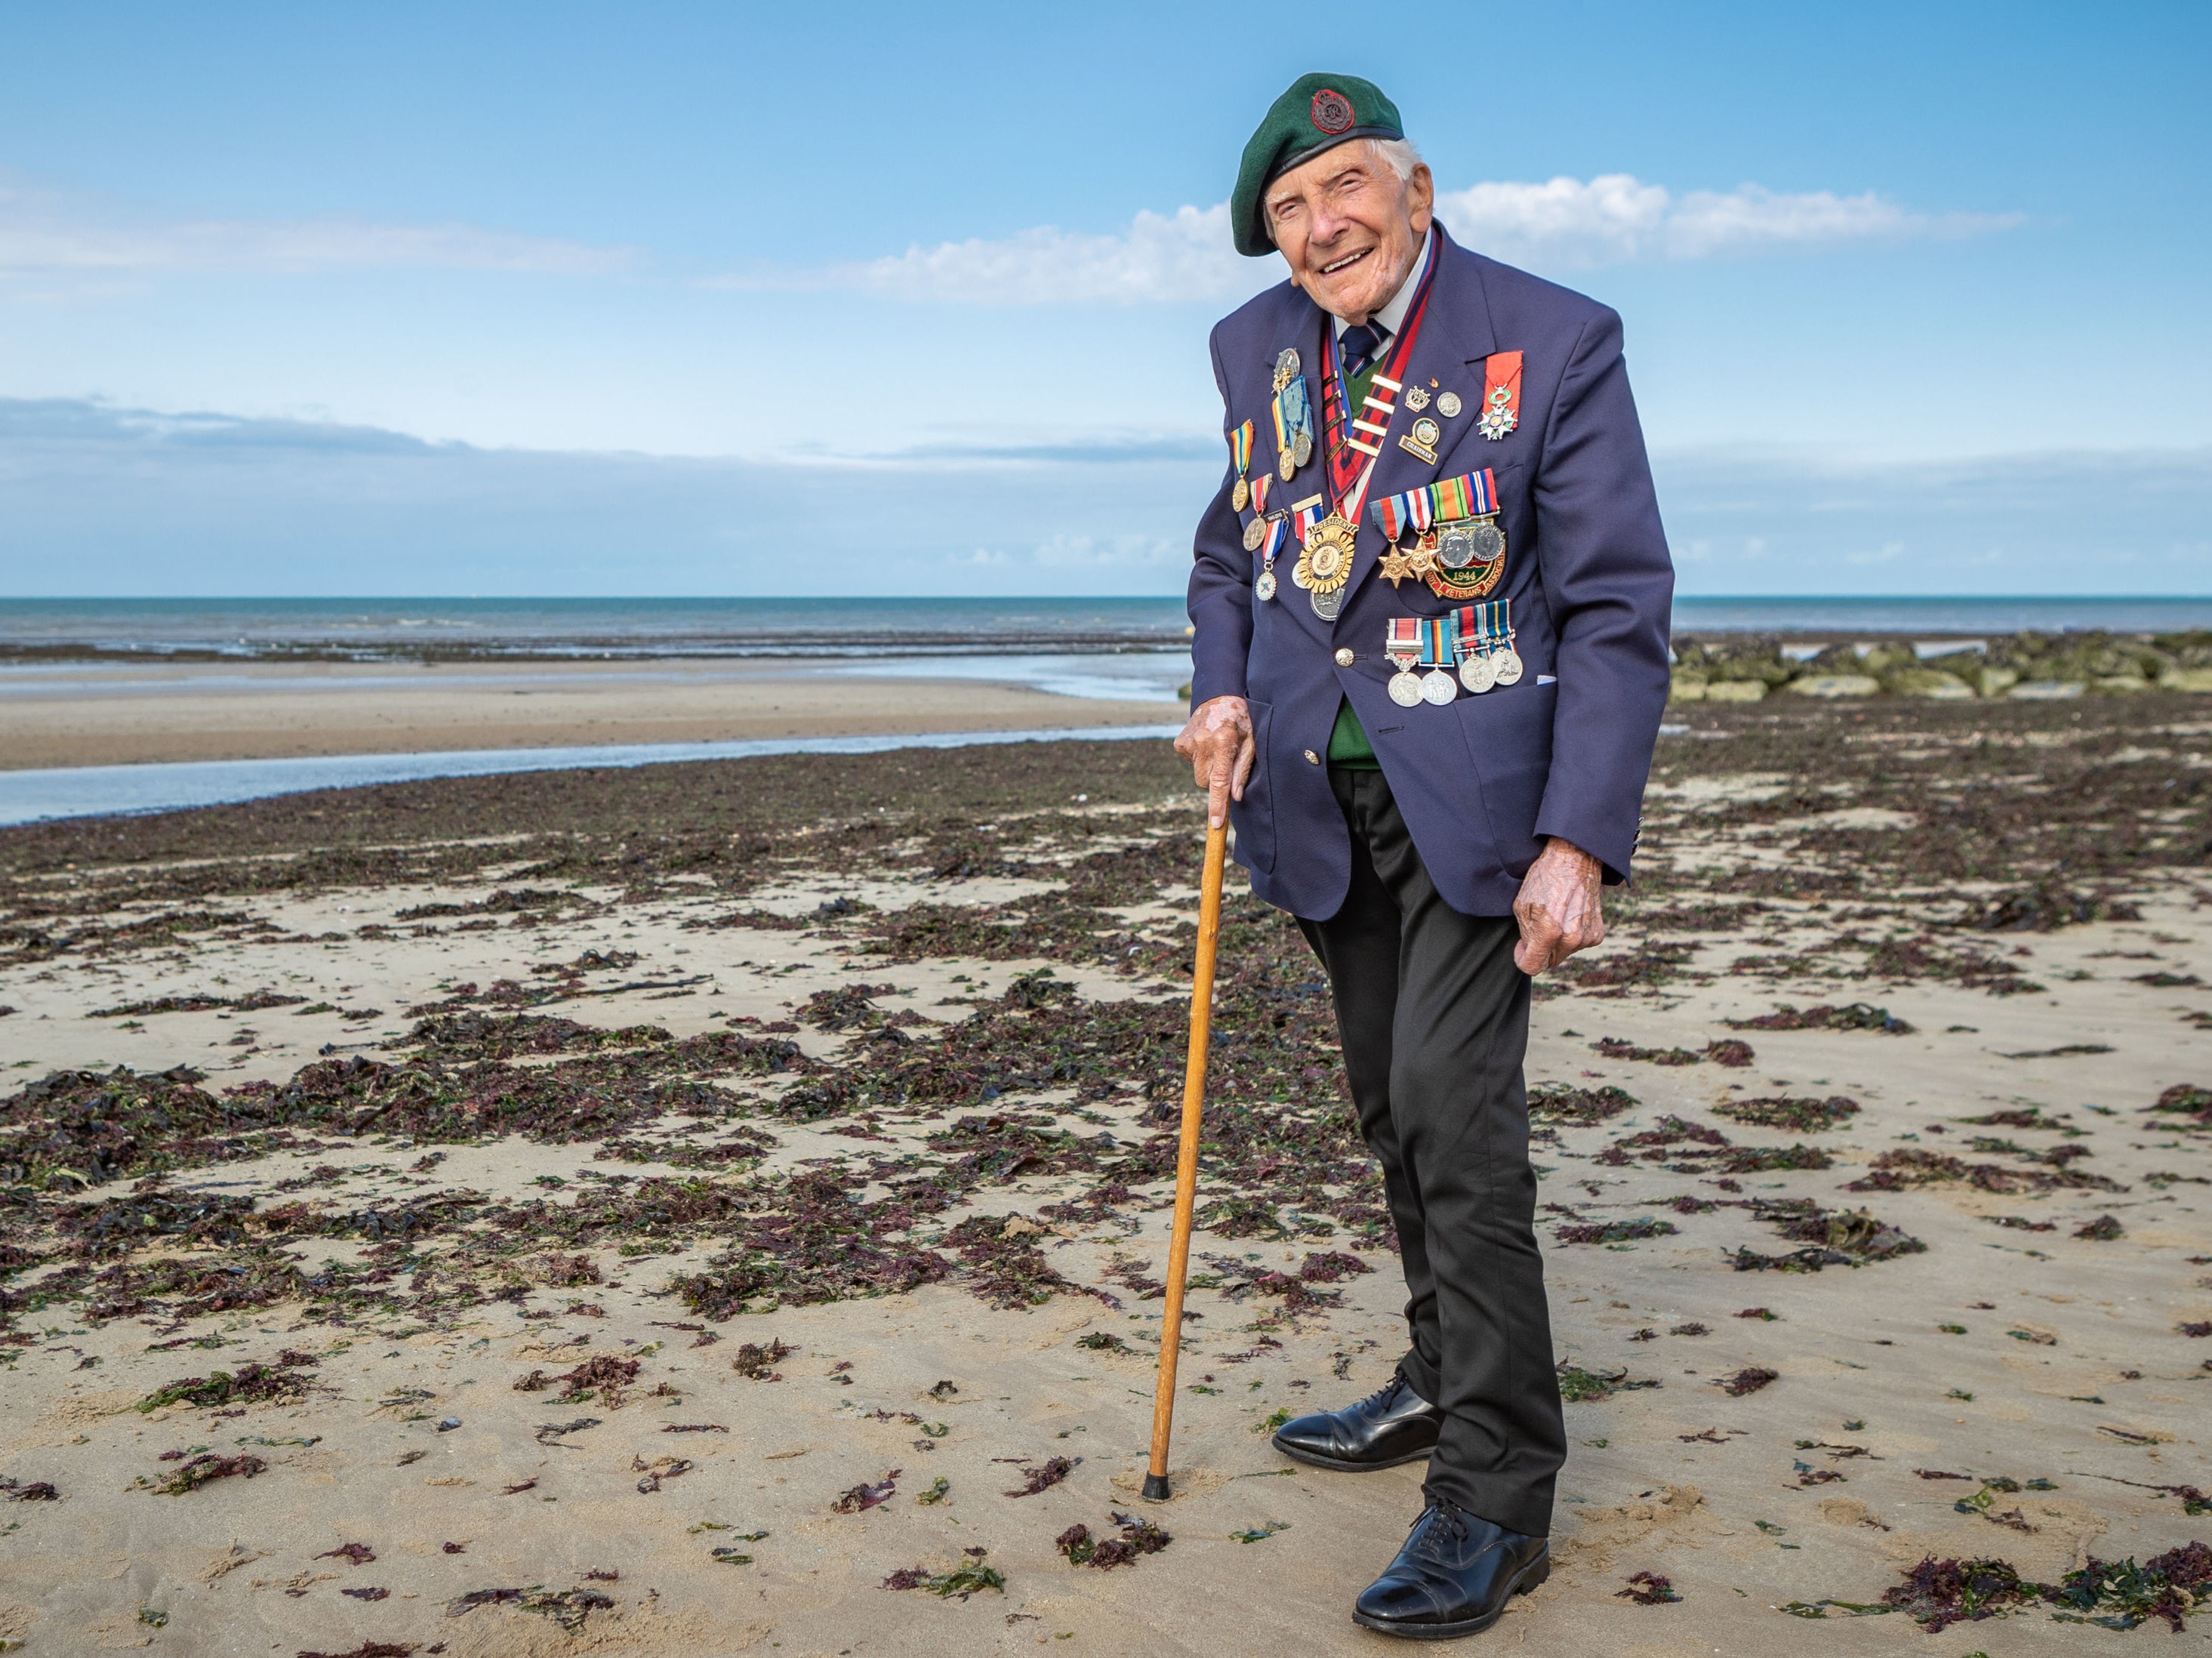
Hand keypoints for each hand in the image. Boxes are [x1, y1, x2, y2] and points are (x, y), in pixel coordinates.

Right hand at [1173, 695, 1254, 827]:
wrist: (1219, 697)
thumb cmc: (1241, 721)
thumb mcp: (1251, 742)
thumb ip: (1243, 769)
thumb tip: (1235, 797)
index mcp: (1222, 741)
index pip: (1219, 781)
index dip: (1218, 804)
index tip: (1216, 823)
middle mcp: (1202, 742)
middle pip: (1205, 782)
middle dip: (1216, 781)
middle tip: (1227, 763)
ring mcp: (1188, 742)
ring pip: (1197, 775)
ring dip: (1208, 769)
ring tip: (1217, 749)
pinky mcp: (1179, 743)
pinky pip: (1190, 764)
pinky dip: (1199, 760)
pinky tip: (1207, 744)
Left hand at [1513, 837, 1604, 974]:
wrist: (1576, 859)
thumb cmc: (1545, 878)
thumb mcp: (1522, 904)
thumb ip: (1524, 935)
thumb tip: (1528, 951)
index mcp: (1549, 931)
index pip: (1531, 967)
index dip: (1522, 958)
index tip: (1521, 947)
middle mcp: (1571, 938)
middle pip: (1548, 962)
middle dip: (1540, 949)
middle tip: (1537, 925)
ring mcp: (1586, 937)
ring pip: (1563, 953)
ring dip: (1556, 942)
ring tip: (1555, 915)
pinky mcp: (1597, 934)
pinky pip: (1578, 945)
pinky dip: (1571, 936)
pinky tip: (1569, 915)